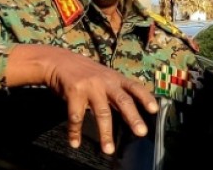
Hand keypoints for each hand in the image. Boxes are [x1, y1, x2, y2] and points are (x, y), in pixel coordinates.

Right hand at [7, 45, 157, 155]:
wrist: (58, 61)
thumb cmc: (84, 72)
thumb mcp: (104, 76)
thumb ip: (117, 90)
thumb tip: (133, 111)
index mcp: (115, 78)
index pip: (134, 87)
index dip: (145, 97)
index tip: (154, 110)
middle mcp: (105, 81)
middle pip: (122, 100)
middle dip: (132, 117)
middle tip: (141, 132)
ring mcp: (90, 86)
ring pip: (101, 113)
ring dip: (105, 134)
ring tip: (108, 150)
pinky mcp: (74, 92)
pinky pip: (76, 117)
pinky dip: (75, 132)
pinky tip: (75, 142)